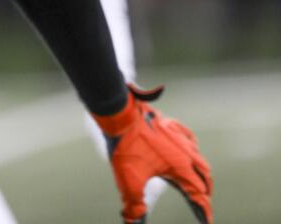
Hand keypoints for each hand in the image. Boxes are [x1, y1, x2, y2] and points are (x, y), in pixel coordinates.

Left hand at [93, 85, 212, 222]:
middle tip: (202, 204)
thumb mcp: (128, 181)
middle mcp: (186, 153)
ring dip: (201, 173)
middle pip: (204, 177)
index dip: (203, 211)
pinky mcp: (171, 124)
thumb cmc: (125, 147)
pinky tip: (189, 150)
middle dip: (204, 193)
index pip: (198, 194)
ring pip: (199, 158)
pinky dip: (193, 149)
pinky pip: (190, 138)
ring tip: (198, 182)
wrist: (120, 114)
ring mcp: (179, 137)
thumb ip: (134, 204)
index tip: (207, 222)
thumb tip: (134, 221)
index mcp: (180, 168)